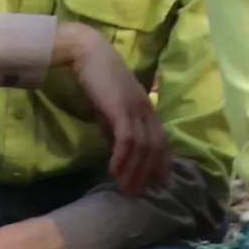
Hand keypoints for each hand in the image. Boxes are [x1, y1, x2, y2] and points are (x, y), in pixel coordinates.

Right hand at [55, 22, 167, 198]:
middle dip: (149, 173)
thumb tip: (117, 150)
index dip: (161, 163)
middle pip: (156, 147)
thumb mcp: (110, 109)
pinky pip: (127, 137)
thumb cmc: (97, 79)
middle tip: (139, 195)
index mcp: (147, 109)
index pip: (161, 141)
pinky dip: (123, 155)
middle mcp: (147, 109)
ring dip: (135, 170)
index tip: (157, 185)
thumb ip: (115, 127)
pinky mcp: (121, 107)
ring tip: (126, 189)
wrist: (87, 53)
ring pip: (143, 146)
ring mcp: (136, 108)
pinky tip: (114, 170)